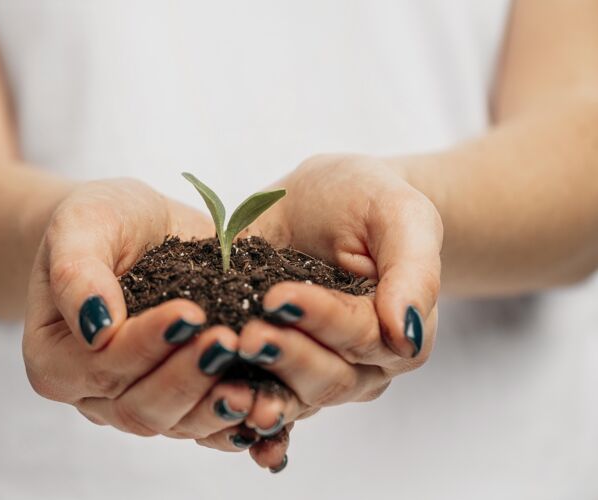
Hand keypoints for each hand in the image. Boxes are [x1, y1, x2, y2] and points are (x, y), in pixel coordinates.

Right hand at [23, 179, 265, 445]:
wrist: (136, 228)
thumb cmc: (101, 221)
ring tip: (251, 380)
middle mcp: (94, 392)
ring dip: (216, 405)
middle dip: (187, 377)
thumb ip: (76, 271)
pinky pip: (209, 423)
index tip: (189, 312)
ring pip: (177, 424)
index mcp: (56, 358)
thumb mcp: (81, 225)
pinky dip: (239, 419)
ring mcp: (140, 399)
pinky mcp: (183, 396)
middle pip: (139, 407)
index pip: (101, 364)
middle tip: (227, 340)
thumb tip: (97, 327)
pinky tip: (267, 404)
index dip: (145, 344)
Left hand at [227, 155, 442, 438]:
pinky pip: (261, 399)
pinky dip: (242, 411)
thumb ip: (413, 270)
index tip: (279, 297)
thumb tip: (406, 334)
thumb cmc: (367, 200)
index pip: (363, 335)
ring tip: (226, 373)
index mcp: (396, 329)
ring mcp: (316, 372)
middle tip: (247, 335)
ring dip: (260, 392)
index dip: (323, 320)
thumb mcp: (400, 214)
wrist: (321, 201)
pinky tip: (220, 409)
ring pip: (294, 397)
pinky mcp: (274, 370)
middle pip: (329, 378)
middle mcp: (361, 363)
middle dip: (286, 356)